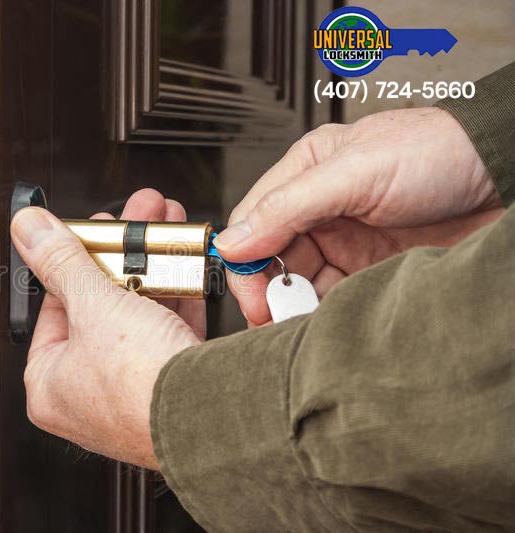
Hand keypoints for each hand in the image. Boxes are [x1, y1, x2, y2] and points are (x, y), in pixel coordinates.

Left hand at [10, 189, 200, 468]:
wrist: (210, 418)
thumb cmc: (141, 386)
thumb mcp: (94, 305)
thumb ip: (61, 261)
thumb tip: (28, 230)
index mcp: (49, 384)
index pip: (53, 306)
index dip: (73, 259)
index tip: (90, 230)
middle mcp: (86, 394)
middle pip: (98, 305)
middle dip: (122, 253)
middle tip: (133, 219)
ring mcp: (131, 392)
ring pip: (138, 313)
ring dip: (152, 266)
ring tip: (162, 227)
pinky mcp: (170, 387)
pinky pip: (169, 330)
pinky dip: (177, 296)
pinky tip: (184, 263)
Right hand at [214, 107, 504, 325]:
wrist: (505, 177)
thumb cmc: (439, 154)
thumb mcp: (355, 173)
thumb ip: (288, 207)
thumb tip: (232, 242)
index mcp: (306, 171)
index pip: (253, 221)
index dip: (245, 261)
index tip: (251, 297)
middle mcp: (320, 206)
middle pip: (273, 257)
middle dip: (270, 290)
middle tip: (274, 320)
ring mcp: (347, 238)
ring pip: (302, 281)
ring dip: (297, 305)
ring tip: (301, 324)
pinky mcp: (372, 266)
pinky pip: (335, 296)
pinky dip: (327, 312)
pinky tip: (328, 321)